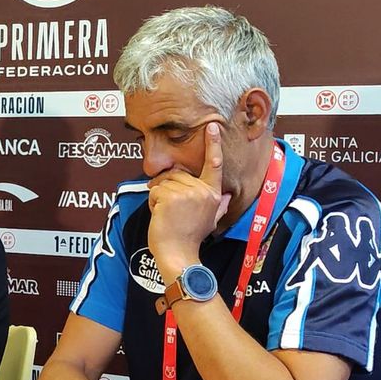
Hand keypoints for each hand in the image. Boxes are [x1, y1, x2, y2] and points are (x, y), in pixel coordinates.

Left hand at [147, 122, 230, 277]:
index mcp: (212, 193)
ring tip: (167, 214)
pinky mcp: (171, 196)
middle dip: (168, 187)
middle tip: (171, 209)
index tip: (212, 126)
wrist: (179, 253)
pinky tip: (161, 215)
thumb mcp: (210, 220)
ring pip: (164, 182)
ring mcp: (187, 192)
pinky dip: (152, 202)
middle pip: (177, 174)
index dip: (213, 144)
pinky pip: (155, 190)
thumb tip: (228, 197)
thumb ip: (218, 205)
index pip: (214, 165)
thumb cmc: (190, 238)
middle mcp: (202, 190)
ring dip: (159, 196)